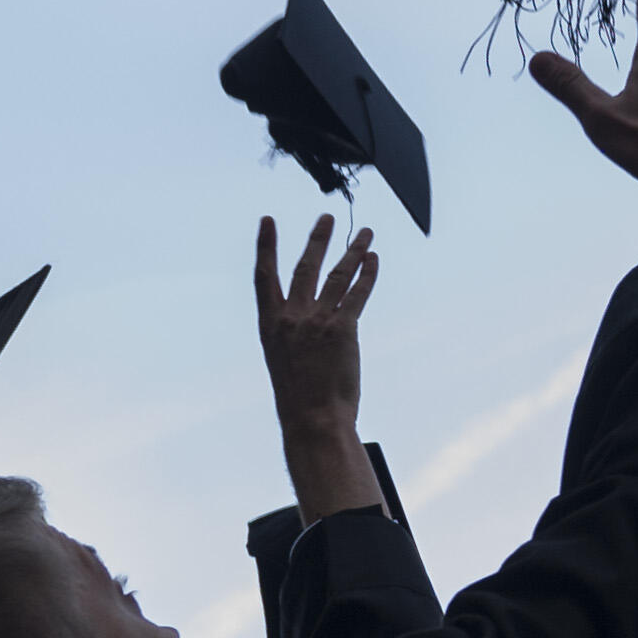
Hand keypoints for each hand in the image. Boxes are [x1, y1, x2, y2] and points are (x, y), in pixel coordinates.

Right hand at [254, 214, 386, 523]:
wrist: (313, 420)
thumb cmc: (300, 399)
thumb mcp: (283, 361)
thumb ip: (291, 335)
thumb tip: (304, 324)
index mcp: (270, 325)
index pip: (264, 276)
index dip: (266, 246)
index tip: (268, 221)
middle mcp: (291, 318)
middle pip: (305, 267)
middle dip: (317, 239)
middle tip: (327, 217)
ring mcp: (316, 321)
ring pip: (336, 274)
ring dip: (353, 250)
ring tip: (365, 232)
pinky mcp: (342, 329)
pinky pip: (357, 293)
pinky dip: (367, 274)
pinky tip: (374, 259)